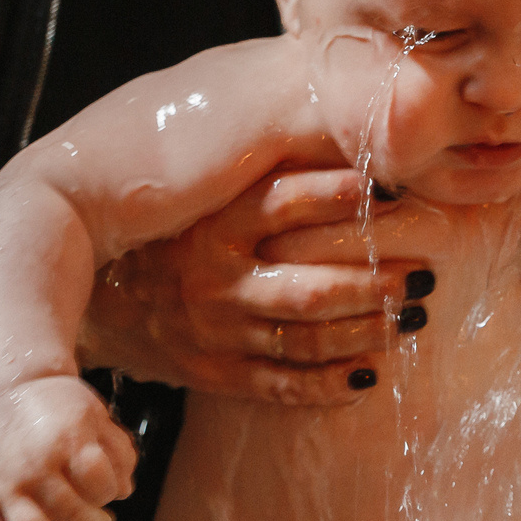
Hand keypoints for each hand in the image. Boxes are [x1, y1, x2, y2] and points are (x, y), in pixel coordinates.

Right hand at [0, 375, 137, 520]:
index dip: (111, 492)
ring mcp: (5, 484)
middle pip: (71, 512)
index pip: (99, 481)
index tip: (112, 492)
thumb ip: (117, 450)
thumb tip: (126, 489)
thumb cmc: (51, 402)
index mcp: (66, 438)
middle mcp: (34, 464)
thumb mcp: (94, 412)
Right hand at [77, 168, 428, 404]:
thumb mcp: (198, 199)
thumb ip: (256, 174)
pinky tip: (368, 375)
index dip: (337, 196)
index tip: (388, 191)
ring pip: (307, 340)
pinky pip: (283, 386)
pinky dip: (329, 385)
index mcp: (211, 227)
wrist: (97, 304)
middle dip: (375, 284)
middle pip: (311, 288)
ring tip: (411, 319)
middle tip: (422, 274)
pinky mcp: (217, 374)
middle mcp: (216, 283)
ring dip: (367, 332)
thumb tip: (339, 135)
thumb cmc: (169, 239)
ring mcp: (218, 334)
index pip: (281, 204)